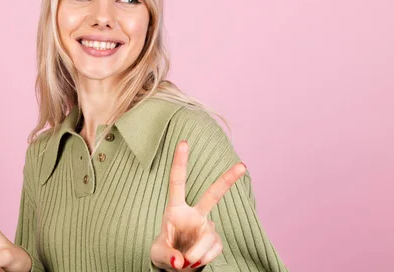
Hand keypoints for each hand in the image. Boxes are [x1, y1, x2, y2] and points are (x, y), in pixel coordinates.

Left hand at [150, 141, 246, 269]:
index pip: (177, 182)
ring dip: (197, 252)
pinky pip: (214, 249)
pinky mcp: (216, 241)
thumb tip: (181, 262)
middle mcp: (194, 214)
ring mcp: (207, 227)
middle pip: (212, 195)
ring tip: (186, 262)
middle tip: (242, 165)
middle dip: (227, 181)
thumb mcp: (158, 255)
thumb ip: (168, 256)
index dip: (180, 162)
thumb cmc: (164, 252)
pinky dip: (204, 258)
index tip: (183, 142)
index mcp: (175, 209)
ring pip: (208, 236)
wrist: (176, 266)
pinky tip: (195, 262)